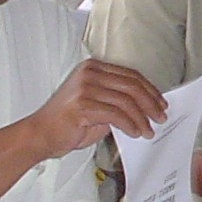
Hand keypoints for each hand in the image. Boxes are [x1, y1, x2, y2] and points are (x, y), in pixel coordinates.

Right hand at [31, 60, 166, 157]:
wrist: (40, 134)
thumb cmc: (68, 123)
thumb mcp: (96, 104)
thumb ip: (117, 101)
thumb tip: (145, 107)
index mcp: (93, 67)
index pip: (130, 75)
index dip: (150, 90)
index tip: (160, 103)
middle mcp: (90, 73)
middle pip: (132, 85)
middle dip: (150, 103)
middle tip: (160, 117)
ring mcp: (85, 87)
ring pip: (127, 101)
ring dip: (142, 118)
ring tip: (148, 130)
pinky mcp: (83, 104)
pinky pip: (116, 114)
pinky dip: (130, 125)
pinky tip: (134, 132)